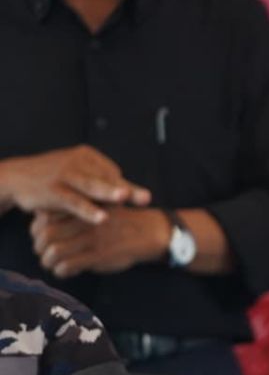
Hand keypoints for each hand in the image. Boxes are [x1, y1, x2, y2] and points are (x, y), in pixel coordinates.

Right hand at [0, 145, 150, 222]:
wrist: (15, 177)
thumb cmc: (52, 177)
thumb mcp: (76, 173)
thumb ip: (100, 181)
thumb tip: (130, 192)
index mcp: (86, 155)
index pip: (112, 172)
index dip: (121, 188)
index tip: (128, 200)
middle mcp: (77, 162)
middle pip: (107, 178)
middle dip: (126, 189)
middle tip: (146, 198)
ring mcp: (64, 175)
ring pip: (91, 186)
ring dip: (109, 193)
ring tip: (125, 199)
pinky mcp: (53, 191)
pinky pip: (74, 202)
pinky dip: (88, 210)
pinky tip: (102, 219)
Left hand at [31, 206, 169, 278]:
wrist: (149, 231)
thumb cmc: (120, 221)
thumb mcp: (98, 207)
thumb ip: (75, 213)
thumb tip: (47, 221)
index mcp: (82, 208)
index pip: (45, 218)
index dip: (36, 230)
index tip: (39, 237)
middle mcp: (83, 222)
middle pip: (46, 235)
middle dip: (39, 247)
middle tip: (42, 253)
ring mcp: (91, 239)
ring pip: (55, 252)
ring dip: (48, 261)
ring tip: (51, 264)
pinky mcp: (98, 255)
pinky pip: (69, 265)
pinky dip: (61, 271)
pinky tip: (65, 271)